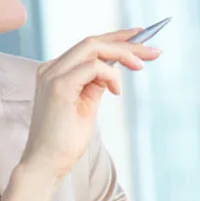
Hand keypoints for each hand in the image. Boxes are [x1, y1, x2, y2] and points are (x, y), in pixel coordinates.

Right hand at [18, 30, 158, 183]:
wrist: (46, 164)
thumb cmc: (65, 140)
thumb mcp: (86, 105)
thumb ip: (95, 84)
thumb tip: (112, 69)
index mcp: (56, 70)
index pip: (89, 46)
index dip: (116, 38)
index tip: (141, 36)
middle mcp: (51, 68)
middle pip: (93, 42)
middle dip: (126, 42)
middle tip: (153, 50)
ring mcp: (53, 75)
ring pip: (93, 47)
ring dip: (123, 53)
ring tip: (142, 65)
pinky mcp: (59, 86)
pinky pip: (92, 67)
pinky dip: (111, 75)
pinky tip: (117, 91)